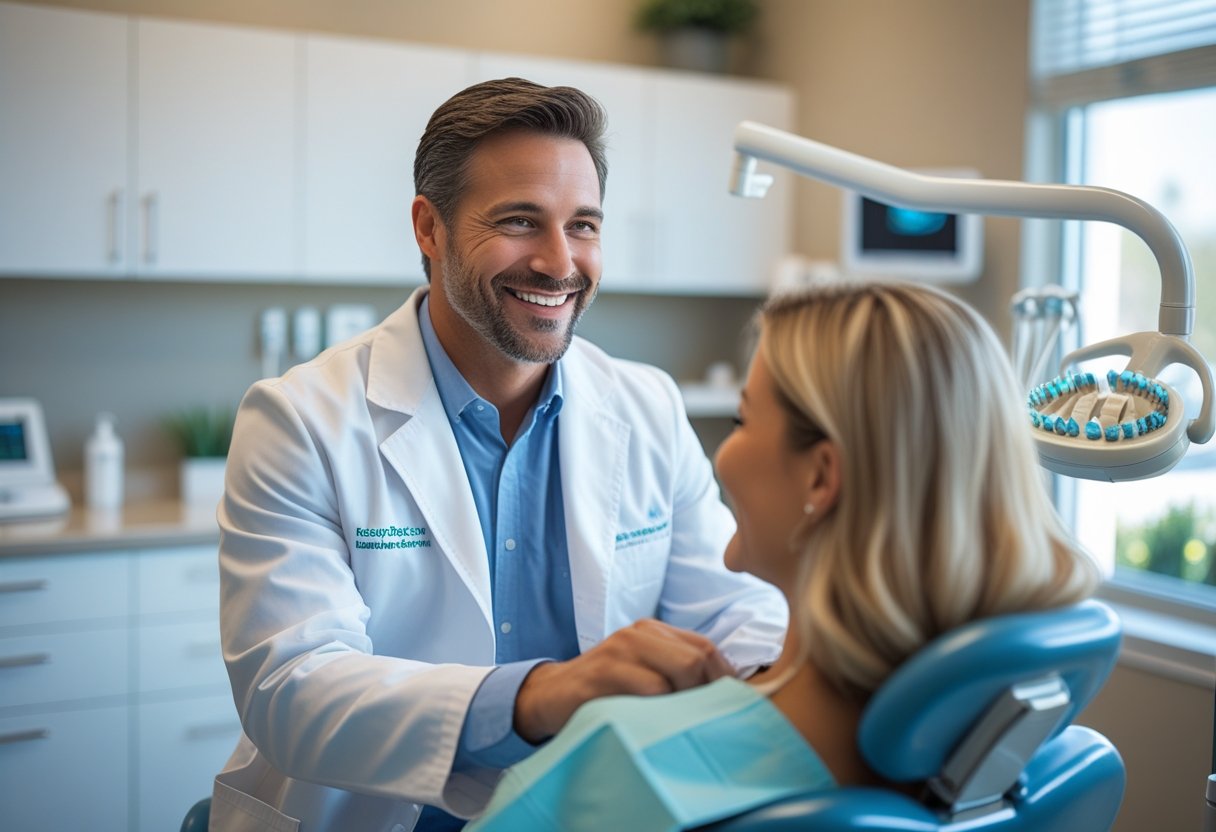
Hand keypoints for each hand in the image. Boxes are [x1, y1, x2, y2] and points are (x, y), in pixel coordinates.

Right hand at [513, 618, 734, 742]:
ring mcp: (619, 650)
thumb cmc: (606, 690)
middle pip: (698, 658)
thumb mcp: (643, 672)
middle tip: (705, 722)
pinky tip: (658, 725)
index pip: (706, 648)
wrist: (551, 694)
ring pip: (678, 672)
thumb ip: (676, 673)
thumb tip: (728, 695)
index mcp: (653, 630)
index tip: (727, 709)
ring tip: (683, 725)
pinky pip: (648, 689)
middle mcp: (638, 633)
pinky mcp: (602, 673)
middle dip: (709, 693)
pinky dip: (662, 710)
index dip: (724, 679)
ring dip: (688, 704)